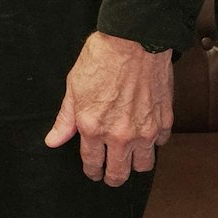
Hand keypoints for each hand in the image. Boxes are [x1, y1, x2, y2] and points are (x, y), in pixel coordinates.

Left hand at [42, 31, 172, 185]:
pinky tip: (146, 133)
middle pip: (119, 173)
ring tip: (130, 158)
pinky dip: (154, 142)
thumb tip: (53, 141)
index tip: (93, 172)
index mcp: (93, 127)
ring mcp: (145, 130)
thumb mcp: (74, 86)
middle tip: (110, 175)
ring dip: (135, 164)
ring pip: (143, 165)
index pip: (92, 163)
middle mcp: (119, 135)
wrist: (134, 40)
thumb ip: (65, 119)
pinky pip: (160, 143)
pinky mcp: (164, 121)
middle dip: (112, 177)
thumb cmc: (102, 58)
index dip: (92, 171)